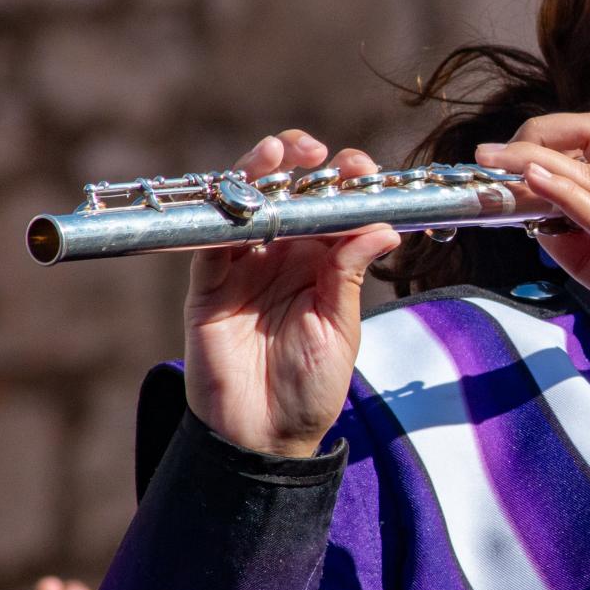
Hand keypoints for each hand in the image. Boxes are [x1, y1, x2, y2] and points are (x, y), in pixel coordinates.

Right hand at [184, 131, 400, 456]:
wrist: (265, 436)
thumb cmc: (310, 387)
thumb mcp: (340, 329)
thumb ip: (350, 277)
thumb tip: (382, 228)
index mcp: (322, 264)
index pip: (332, 208)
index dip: (345, 183)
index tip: (361, 170)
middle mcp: (282, 256)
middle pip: (288, 194)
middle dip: (302, 163)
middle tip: (319, 155)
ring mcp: (243, 266)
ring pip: (246, 205)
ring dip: (259, 172)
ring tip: (279, 153)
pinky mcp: (207, 284)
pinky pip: (210, 239)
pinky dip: (222, 212)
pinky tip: (240, 193)